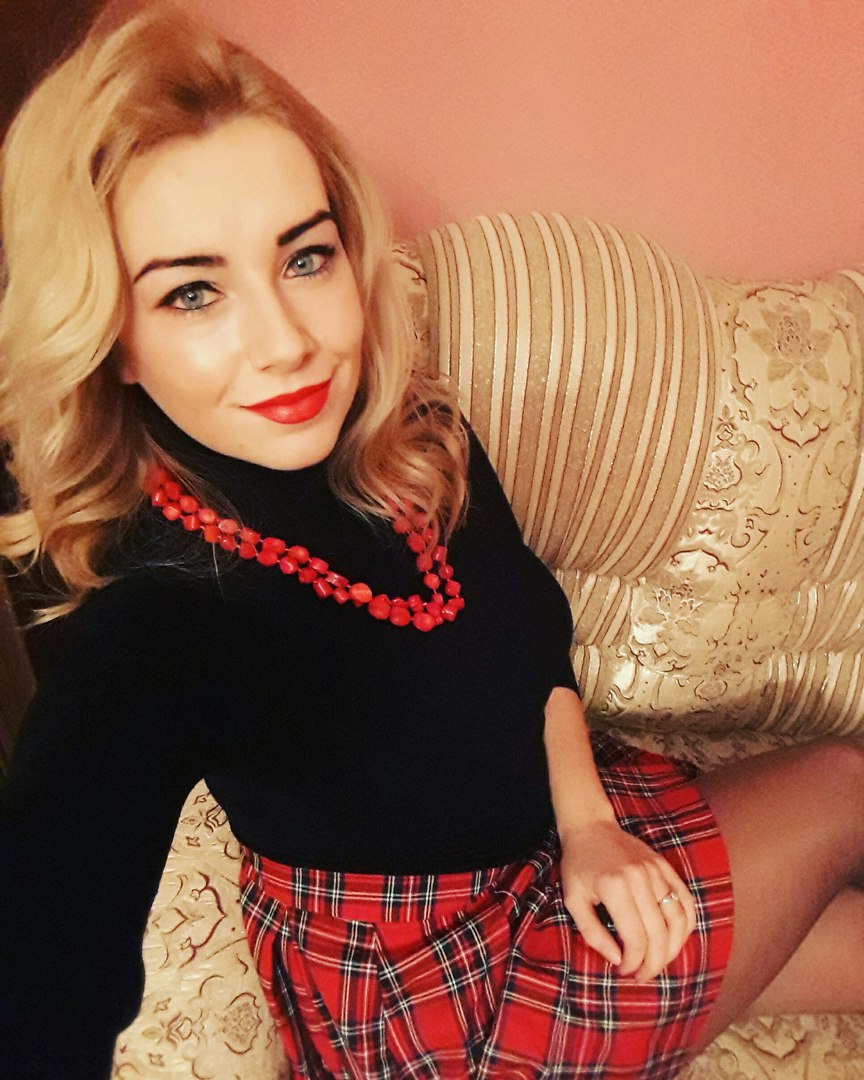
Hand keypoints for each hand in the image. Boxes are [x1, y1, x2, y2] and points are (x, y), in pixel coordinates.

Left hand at [558, 820, 697, 981]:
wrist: (591, 826)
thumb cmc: (578, 865)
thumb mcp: (574, 901)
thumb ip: (593, 934)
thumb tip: (618, 959)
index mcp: (614, 887)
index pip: (636, 939)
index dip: (634, 963)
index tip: (624, 971)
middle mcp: (640, 878)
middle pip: (660, 934)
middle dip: (654, 964)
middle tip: (642, 976)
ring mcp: (656, 871)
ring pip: (679, 920)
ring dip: (673, 949)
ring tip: (659, 962)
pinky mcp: (665, 866)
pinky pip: (687, 900)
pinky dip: (686, 925)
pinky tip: (675, 939)